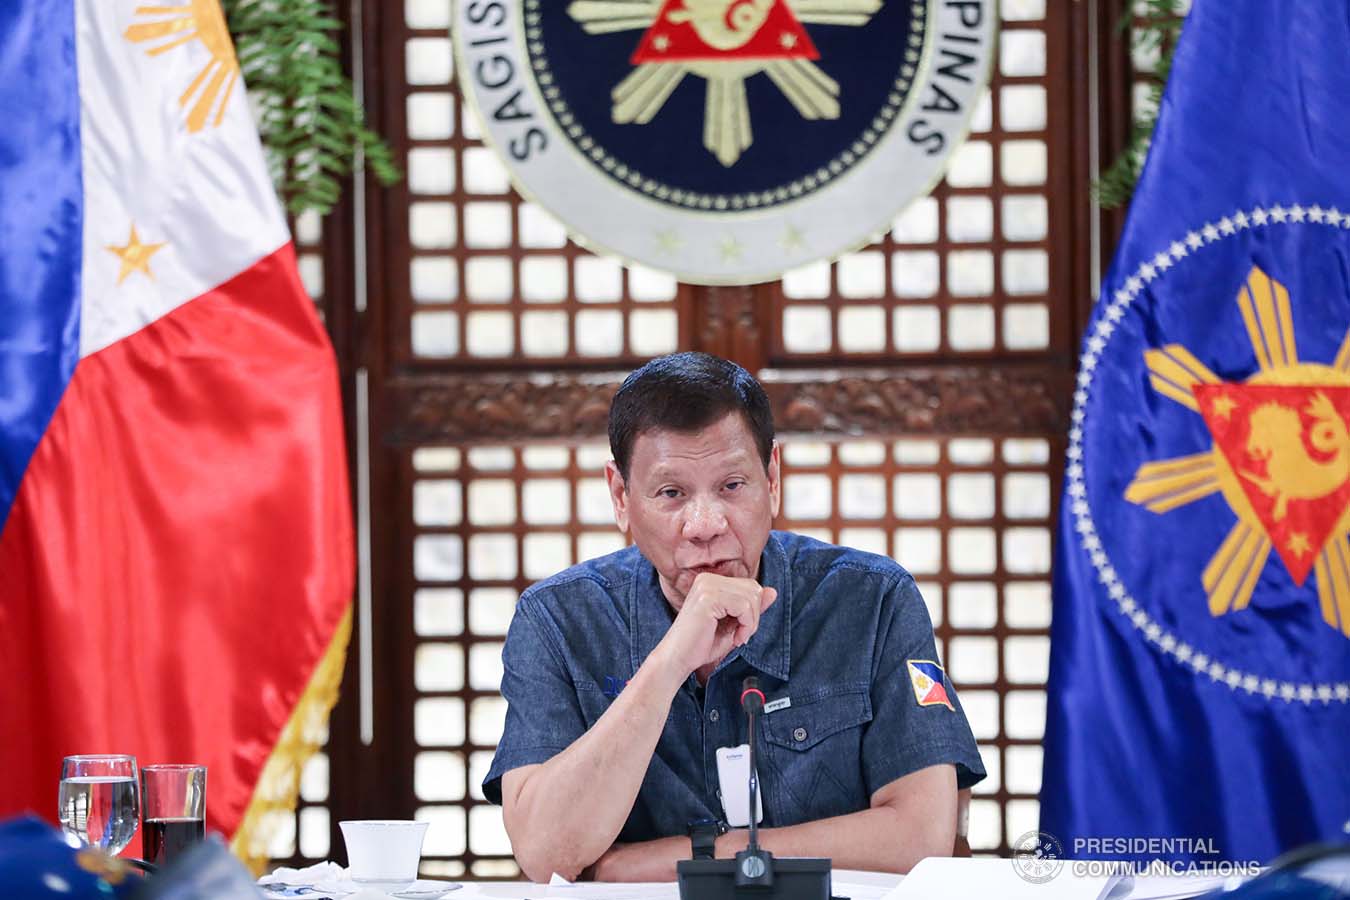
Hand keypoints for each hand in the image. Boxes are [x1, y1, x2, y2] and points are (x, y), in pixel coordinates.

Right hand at [656, 574, 776, 677]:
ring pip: (751, 597)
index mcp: (711, 581)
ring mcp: (707, 586)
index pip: (750, 586)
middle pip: (753, 588)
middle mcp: (708, 578)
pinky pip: (744, 606)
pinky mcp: (708, 597)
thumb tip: (773, 591)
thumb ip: (752, 607)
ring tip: (737, 637)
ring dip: (750, 623)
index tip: (741, 630)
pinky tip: (735, 638)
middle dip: (754, 616)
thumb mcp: (734, 624)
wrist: (677, 659)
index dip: (753, 611)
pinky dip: (746, 625)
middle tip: (741, 635)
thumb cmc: (701, 645)